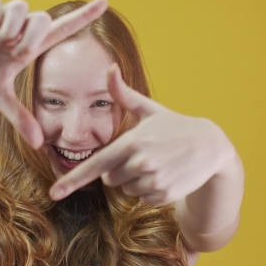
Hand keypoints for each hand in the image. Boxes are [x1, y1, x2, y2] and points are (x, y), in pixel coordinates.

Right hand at [0, 0, 107, 147]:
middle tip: (16, 55)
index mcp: (29, 48)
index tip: (105, 2)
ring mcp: (1, 20)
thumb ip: (21, 118)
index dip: (83, 16)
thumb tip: (38, 144)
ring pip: (21, 7)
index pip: (62, 28)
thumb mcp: (1, 101)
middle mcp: (19, 31)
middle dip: (32, 38)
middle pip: (43, 18)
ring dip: (12, 29)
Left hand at [49, 65, 233, 204]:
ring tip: (157, 164)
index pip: (96, 165)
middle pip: (109, 179)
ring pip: (126, 189)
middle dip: (119, 170)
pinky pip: (143, 198)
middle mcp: (140, 163)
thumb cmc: (174, 126)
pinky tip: (165, 175)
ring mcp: (153, 181)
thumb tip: (109, 67)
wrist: (210, 146)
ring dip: (135, 180)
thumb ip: (123, 93)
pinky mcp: (164, 195)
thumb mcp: (149, 109)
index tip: (55, 193)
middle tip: (142, 156)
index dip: (72, 180)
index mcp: (131, 142)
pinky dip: (150, 191)